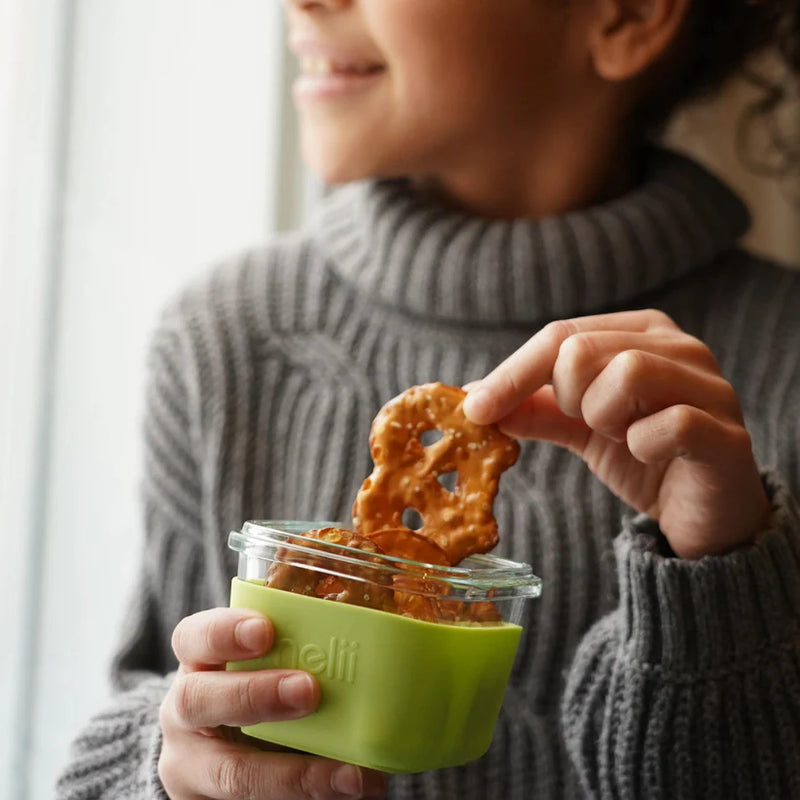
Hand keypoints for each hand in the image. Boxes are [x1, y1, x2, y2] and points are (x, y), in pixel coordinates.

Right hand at [159, 607, 386, 798]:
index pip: (193, 637)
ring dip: (293, 774)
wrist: (214, 754)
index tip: (265, 629)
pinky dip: (304, 799)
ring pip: (228, 772)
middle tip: (308, 691)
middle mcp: (184, 712)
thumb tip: (381, 644)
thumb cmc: (252, 688)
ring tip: (349, 776)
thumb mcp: (257, 664)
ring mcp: (193, 765)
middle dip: (254, 694)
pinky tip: (349, 791)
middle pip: (198, 700)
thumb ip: (296, 650)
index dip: (224, 632)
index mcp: (198, 663)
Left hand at [463, 309, 770, 558]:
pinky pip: (669, 424)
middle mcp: (680, 347)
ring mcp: (711, 387)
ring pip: (627, 372)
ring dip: (603, 417)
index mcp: (642, 333)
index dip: (511, 374)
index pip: (560, 334)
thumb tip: (474, 398)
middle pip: (584, 349)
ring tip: (621, 437)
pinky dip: (642, 445)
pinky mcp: (727, 435)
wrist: (700, 514)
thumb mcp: (578, 427)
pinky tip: (648, 455)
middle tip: (590, 425)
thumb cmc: (642, 458)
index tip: (474, 409)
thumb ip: (534, 408)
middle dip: (567, 398)